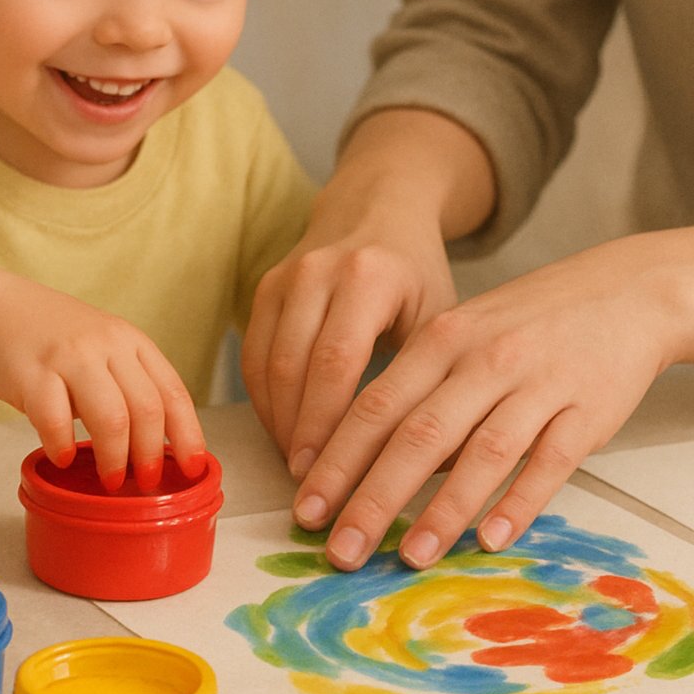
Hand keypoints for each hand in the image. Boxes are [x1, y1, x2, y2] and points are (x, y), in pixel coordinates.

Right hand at [0, 277, 205, 490]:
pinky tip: (64, 458)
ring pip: (111, 417)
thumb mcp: (101, 346)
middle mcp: (107, 345)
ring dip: (115, 457)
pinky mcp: (32, 371)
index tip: (194, 467)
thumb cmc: (50, 337)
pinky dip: (63, 445)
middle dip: (151, 454)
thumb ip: (125, 382)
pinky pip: (55, 419)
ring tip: (110, 481)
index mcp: (131, 341)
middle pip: (147, 408)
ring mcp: (70, 356)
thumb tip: (151, 443)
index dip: (189, 435)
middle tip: (144, 483)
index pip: (173, 392)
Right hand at [240, 200, 455, 478]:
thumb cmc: (416, 272)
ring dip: (277, 422)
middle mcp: (318, 271)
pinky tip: (283, 433)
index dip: (325, 424)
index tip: (324, 473)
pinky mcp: (263, 288)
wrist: (377, 207)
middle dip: (296, 433)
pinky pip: (253, 356)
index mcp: (369, 276)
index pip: (336, 362)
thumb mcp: (441, 314)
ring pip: (265, 364)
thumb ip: (429, 377)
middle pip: (294, 367)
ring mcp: (284, 277)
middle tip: (307, 485)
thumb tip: (432, 463)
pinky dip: (264, 400)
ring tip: (297, 467)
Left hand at [295, 237, 675, 570]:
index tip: (307, 510)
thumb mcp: (462, 336)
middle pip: (417, 436)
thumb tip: (369, 465)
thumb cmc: (527, 323)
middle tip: (341, 550)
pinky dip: (519, 502)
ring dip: (441, 510)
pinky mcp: (586, 409)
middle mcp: (483, 359)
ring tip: (409, 557)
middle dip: (372, 498)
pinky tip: (491, 540)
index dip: (336, 461)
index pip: (374, 407)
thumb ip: (418, 392)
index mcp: (441, 339)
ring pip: (481, 452)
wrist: (626, 290)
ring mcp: (538, 383)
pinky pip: (548, 462)